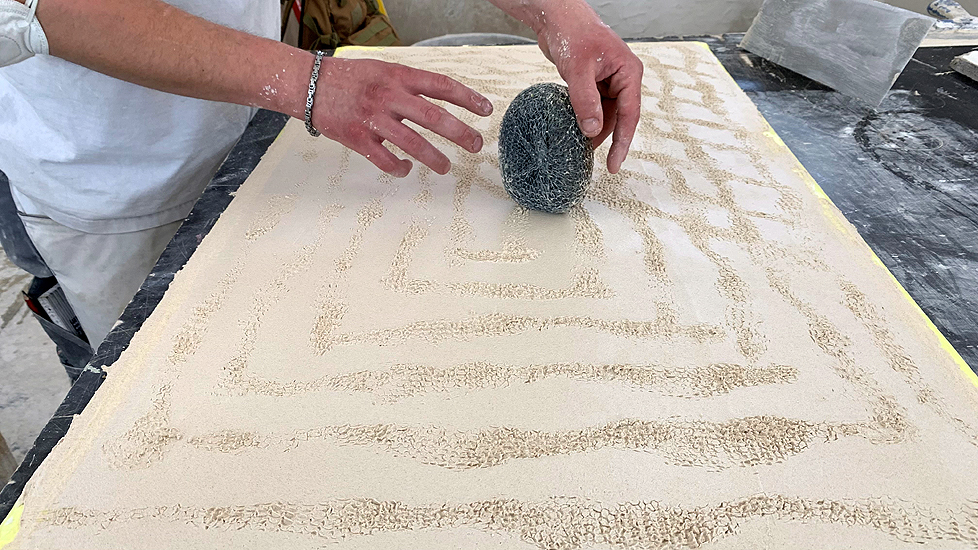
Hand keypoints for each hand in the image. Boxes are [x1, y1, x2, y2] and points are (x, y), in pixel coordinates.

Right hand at [311, 58, 493, 176]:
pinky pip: (385, 160)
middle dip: (460, 133)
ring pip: (412, 143)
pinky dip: (400, 168)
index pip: (441, 85)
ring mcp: (373, 119)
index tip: (486, 110)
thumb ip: (410, 83)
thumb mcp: (383, 69)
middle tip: (476, 145)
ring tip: (446, 168)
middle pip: (433, 117)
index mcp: (398, 76)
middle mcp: (388, 96)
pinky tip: (407, 169)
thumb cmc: (350, 78)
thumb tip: (441, 97)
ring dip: (434, 158)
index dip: (467, 98)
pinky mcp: (358, 139)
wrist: (309, 85)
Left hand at [535, 3, 642, 173]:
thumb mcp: (577, 70)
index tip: (613, 165)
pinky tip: (573, 128)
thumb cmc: (572, 32)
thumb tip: (592, 130)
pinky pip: (593, 106)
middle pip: (618, 117)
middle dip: (605, 138)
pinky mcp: (594, 82)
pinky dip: (584, 118)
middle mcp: (622, 78)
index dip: (622, 143)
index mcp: (629, 73)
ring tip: (578, 146)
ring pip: (605, 114)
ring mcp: (608, 80)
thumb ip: (585, 101)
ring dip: (593, 129)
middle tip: (588, 157)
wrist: (557, 17)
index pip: (630, 115)